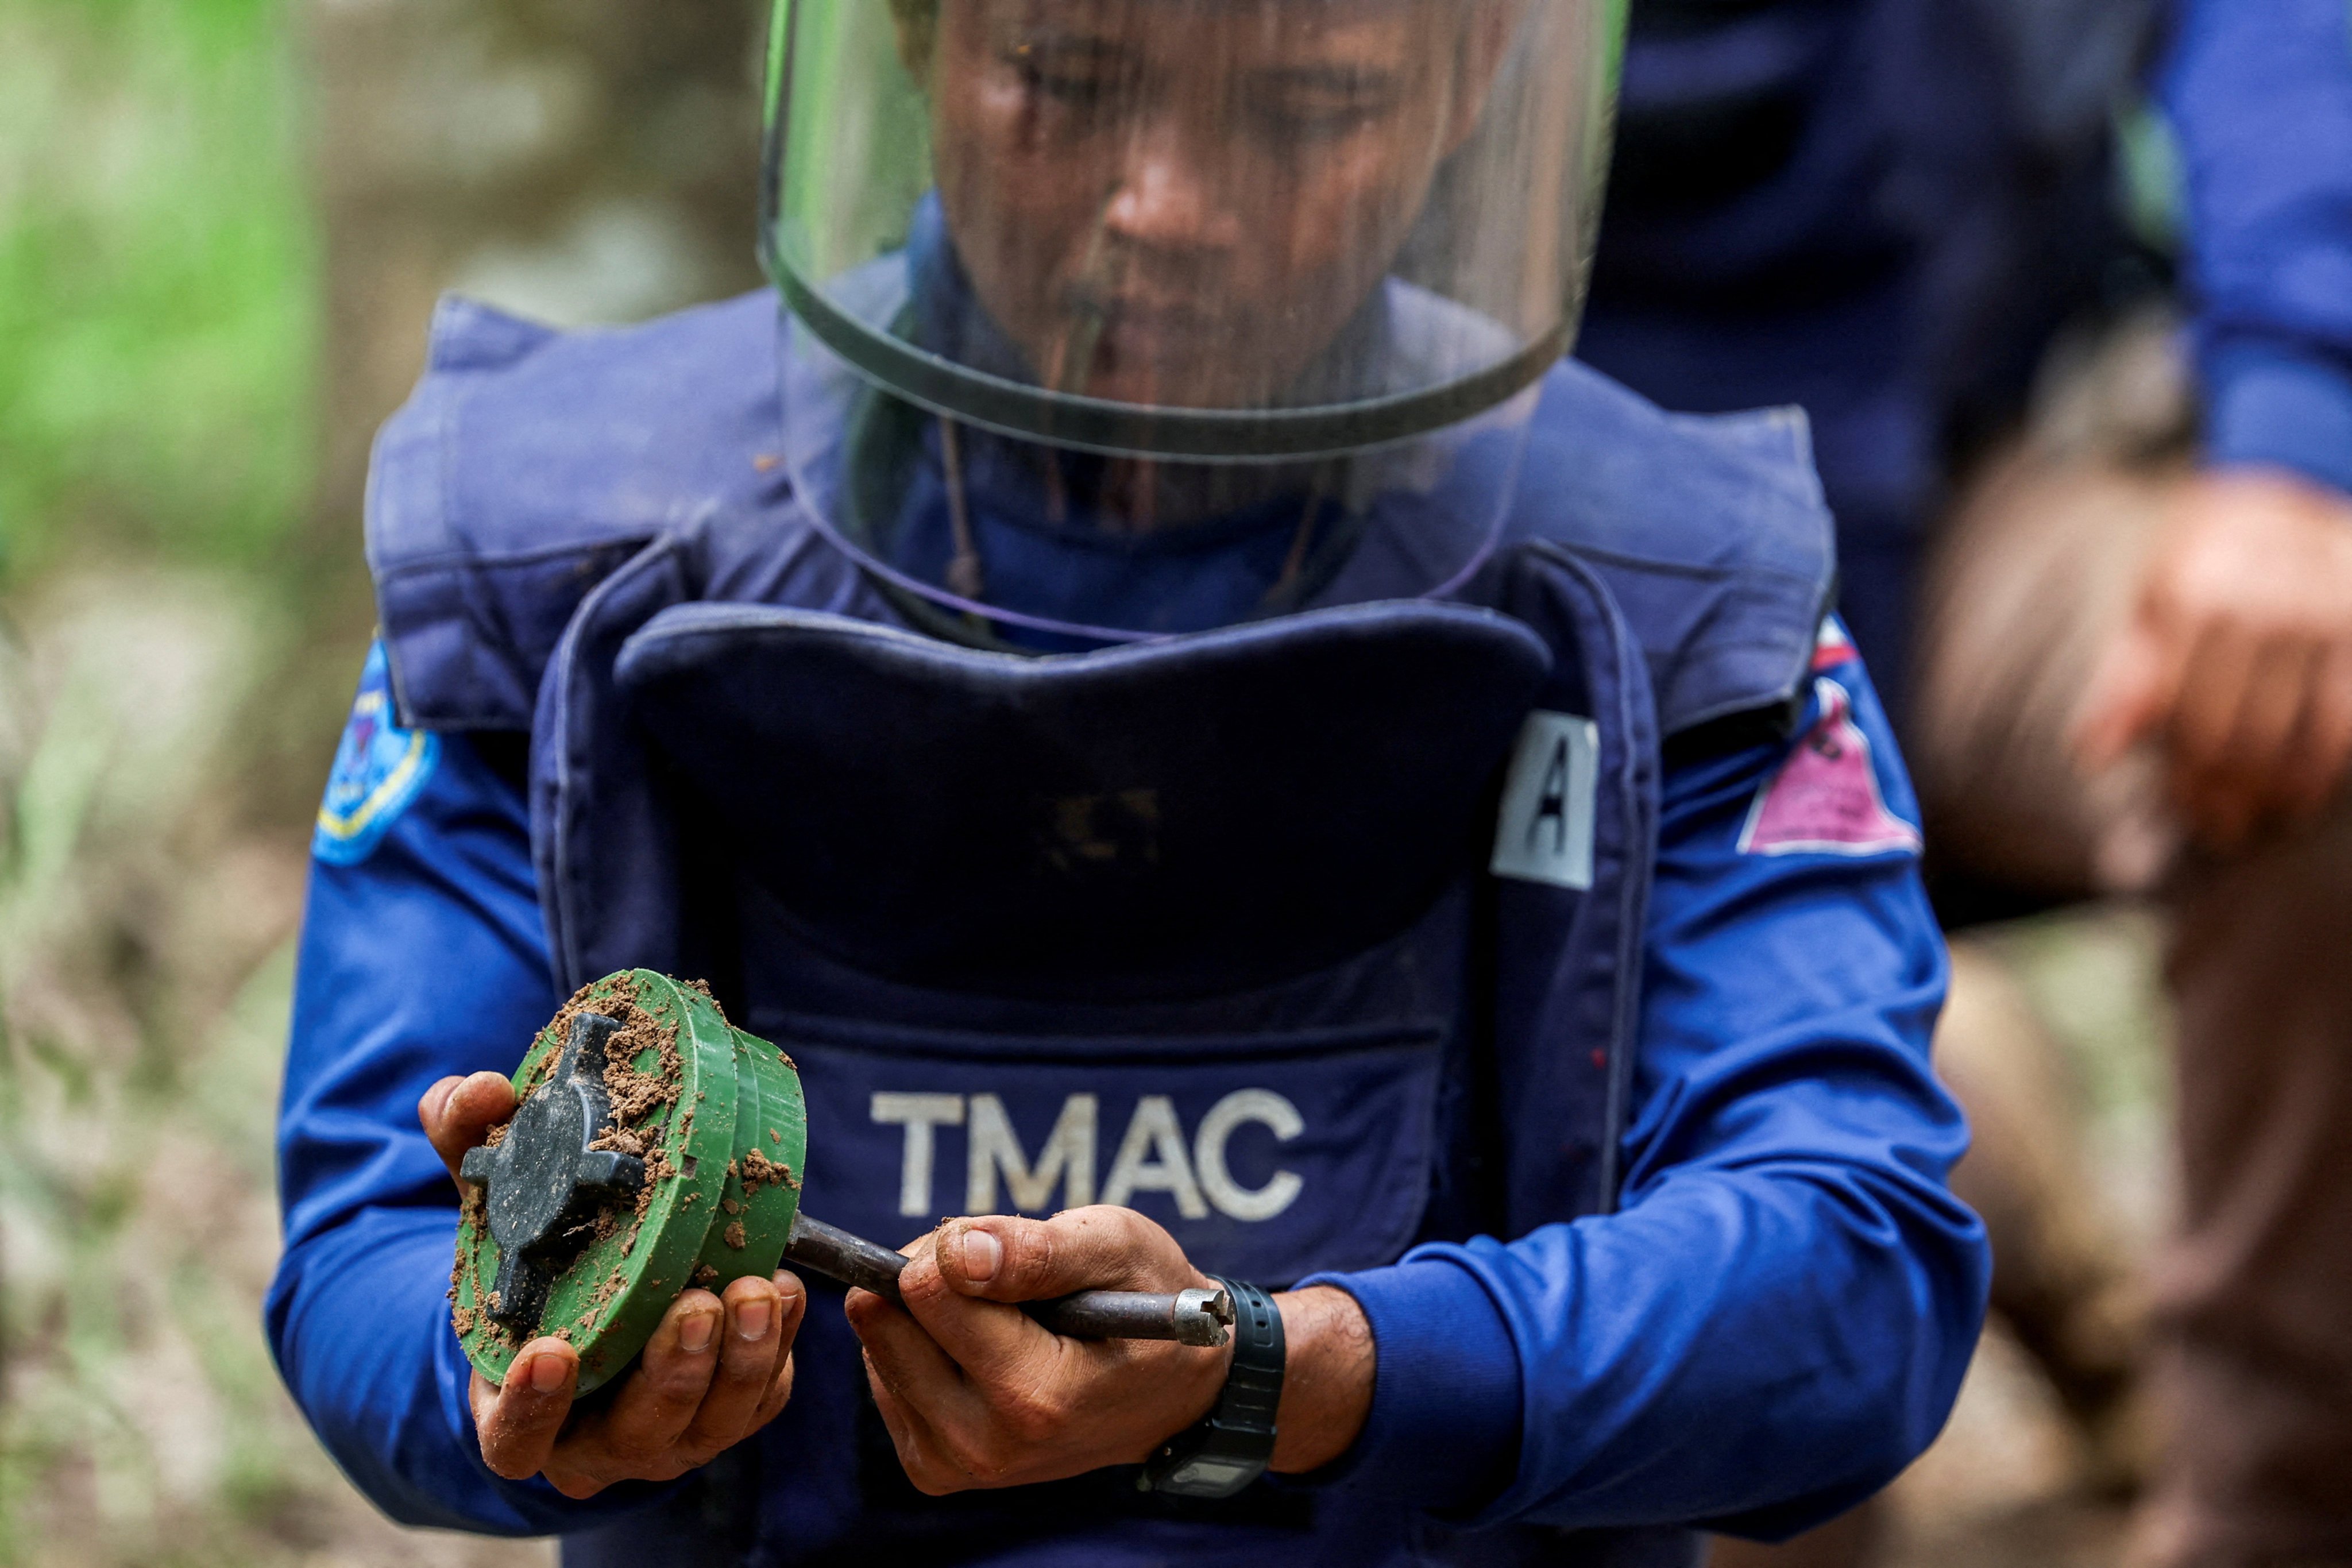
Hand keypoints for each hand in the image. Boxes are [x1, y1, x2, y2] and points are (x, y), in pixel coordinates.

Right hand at [419, 1074, 804, 1497]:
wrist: (594, 1283)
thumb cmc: (534, 1253)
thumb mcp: (494, 1200)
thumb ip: (470, 1144)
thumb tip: (479, 1090)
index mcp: (519, 1410)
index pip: (515, 1438)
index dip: (532, 1408)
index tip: (551, 1353)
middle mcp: (594, 1438)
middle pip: (635, 1433)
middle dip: (672, 1372)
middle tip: (697, 1304)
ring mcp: (666, 1435)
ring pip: (711, 1422)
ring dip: (743, 1359)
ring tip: (760, 1289)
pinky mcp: (727, 1412)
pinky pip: (761, 1396)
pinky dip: (780, 1348)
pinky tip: (787, 1293)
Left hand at [845, 1206, 1374, 1493]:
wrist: (1171, 1390)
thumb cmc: (1149, 1301)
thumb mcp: (1118, 1249)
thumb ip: (1040, 1250)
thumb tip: (957, 1254)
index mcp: (1033, 1398)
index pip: (926, 1292)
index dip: (956, 1245)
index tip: (1002, 1246)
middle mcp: (984, 1446)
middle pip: (884, 1321)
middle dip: (931, 1274)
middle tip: (997, 1274)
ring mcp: (954, 1465)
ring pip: (877, 1347)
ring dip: (925, 1311)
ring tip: (1002, 1313)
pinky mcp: (933, 1467)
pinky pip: (884, 1378)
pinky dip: (922, 1346)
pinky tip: (982, 1345)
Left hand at [2075, 469, 2351, 850]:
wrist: (2292, 520)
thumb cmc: (2210, 577)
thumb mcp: (2157, 614)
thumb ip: (2126, 680)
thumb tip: (2091, 753)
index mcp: (2192, 594)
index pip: (2178, 715)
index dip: (2181, 772)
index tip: (2185, 809)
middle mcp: (2259, 603)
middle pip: (2229, 736)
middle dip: (2221, 793)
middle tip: (2218, 825)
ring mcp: (2320, 617)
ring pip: (2287, 742)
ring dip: (2269, 794)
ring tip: (2254, 817)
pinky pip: (2337, 729)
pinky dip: (2317, 774)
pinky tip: (2298, 797)